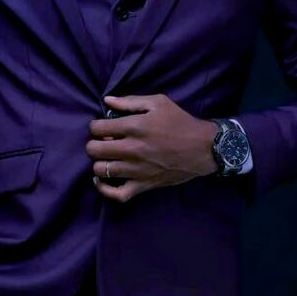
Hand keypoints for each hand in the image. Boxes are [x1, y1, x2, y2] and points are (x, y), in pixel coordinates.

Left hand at [86, 93, 219, 202]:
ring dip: (99, 162)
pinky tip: (102, 180)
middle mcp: (132, 149)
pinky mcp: (144, 185)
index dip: (95, 126)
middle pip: (94, 150)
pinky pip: (117, 194)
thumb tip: (107, 100)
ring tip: (106, 157)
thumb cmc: (180, 122)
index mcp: (134, 126)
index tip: (101, 127)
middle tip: (101, 142)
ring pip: (102, 170)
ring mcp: (137, 170)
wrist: (203, 148)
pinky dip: (105, 189)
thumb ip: (130, 101)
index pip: (98, 128)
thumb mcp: (158, 102)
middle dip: (93, 144)